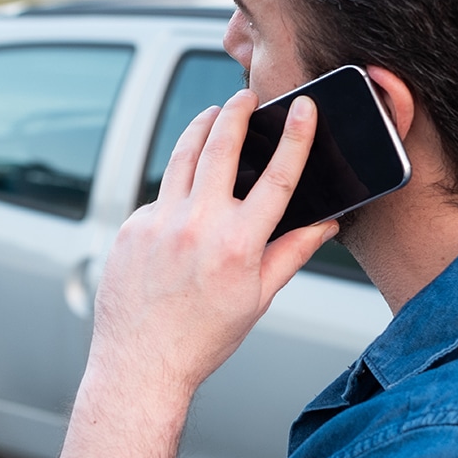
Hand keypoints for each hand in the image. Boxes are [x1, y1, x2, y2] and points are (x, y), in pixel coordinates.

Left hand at [55, 90, 336, 457]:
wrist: (140, 361)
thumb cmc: (203, 337)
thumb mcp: (257, 298)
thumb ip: (291, 253)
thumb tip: (326, 224)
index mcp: (239, 244)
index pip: (277, 177)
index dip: (295, 137)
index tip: (303, 108)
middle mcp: (198, 225)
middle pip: (220, 147)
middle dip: (235, 113)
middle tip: (244, 96)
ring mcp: (159, 222)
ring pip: (181, 157)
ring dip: (199, 129)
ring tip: (212, 115)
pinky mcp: (131, 226)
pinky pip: (159, 196)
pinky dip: (175, 189)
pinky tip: (183, 197)